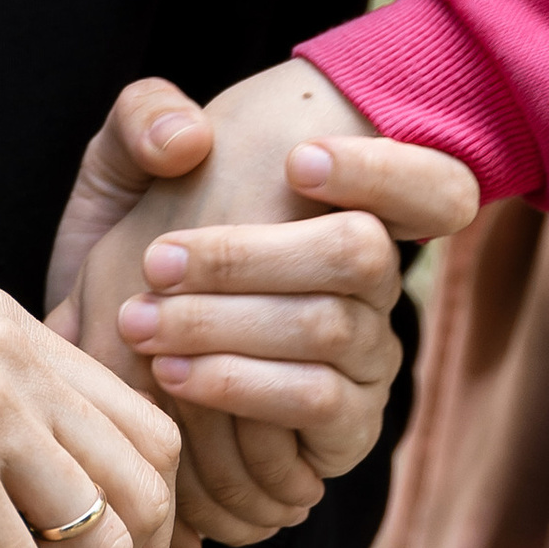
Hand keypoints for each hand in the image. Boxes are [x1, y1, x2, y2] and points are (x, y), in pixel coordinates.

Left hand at [56, 64, 478, 547]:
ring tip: (144, 324)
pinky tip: (178, 376)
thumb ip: (140, 121)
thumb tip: (187, 134)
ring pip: (329, 325)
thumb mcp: (118, 178)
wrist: (117, 374)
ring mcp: (369, 355)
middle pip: (359, 250)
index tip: (296, 162)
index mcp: (341, 207)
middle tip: (154, 262)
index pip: (431, 182)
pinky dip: (243, 386)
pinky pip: (316, 401)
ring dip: (228, 324)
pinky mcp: (350, 426)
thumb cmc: (126, 265)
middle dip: (249, 255)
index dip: (384, 167)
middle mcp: (371, 280)